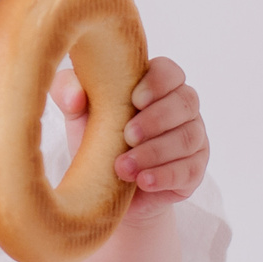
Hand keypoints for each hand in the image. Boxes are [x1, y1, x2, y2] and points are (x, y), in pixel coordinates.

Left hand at [50, 57, 209, 205]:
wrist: (105, 190)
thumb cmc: (95, 139)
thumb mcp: (77, 113)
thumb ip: (68, 90)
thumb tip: (74, 97)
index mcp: (157, 84)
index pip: (170, 71)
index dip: (158, 82)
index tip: (134, 99)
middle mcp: (181, 107)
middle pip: (185, 102)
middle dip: (156, 119)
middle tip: (127, 135)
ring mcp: (193, 138)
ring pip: (187, 138)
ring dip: (155, 152)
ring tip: (123, 167)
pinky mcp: (193, 170)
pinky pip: (189, 170)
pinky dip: (165, 176)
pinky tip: (143, 181)